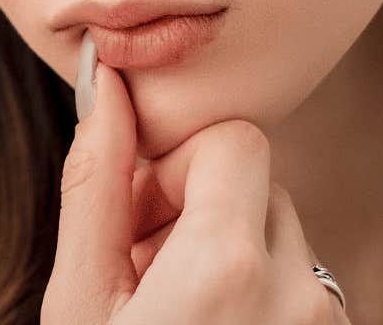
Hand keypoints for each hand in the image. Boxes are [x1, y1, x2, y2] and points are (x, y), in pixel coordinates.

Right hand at [41, 49, 347, 323]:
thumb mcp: (79, 297)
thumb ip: (97, 183)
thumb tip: (107, 81)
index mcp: (229, 266)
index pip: (234, 140)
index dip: (177, 172)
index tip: (140, 228)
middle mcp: (298, 292)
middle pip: (259, 186)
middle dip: (199, 212)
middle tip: (145, 271)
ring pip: (282, 237)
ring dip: (230, 258)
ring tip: (177, 308)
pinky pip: (304, 286)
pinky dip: (261, 298)